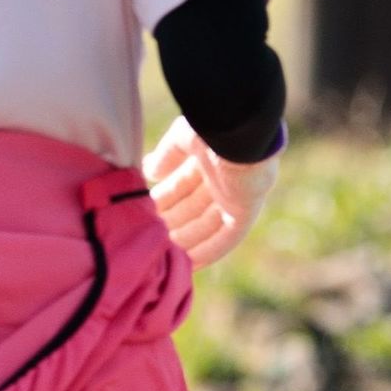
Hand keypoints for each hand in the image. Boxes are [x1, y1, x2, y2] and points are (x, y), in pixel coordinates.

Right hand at [146, 116, 278, 267]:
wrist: (240, 130)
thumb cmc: (212, 127)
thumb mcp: (183, 138)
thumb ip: (167, 155)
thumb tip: (150, 172)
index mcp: (210, 159)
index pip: (183, 185)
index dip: (165, 199)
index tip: (144, 212)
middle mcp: (224, 179)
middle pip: (193, 208)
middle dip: (171, 222)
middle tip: (149, 237)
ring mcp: (236, 196)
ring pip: (207, 225)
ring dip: (186, 239)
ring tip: (162, 254)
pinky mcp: (246, 210)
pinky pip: (228, 237)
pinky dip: (210, 250)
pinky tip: (191, 263)